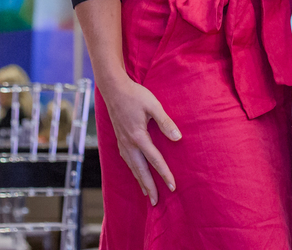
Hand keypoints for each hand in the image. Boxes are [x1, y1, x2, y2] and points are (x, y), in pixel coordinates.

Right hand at [101, 75, 181, 204]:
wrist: (113, 89)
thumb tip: (177, 138)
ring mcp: (122, 143)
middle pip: (140, 170)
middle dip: (149, 187)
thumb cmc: (135, 95)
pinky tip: (136, 173)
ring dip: (140, 182)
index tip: (173, 187)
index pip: (155, 160)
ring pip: (132, 167)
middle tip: (156, 202)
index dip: (164, 174)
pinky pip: (127, 161)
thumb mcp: (154, 105)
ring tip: (147, 194)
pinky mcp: (120, 140)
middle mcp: (129, 143)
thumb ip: (165, 122)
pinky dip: (133, 171)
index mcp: (138, 136)